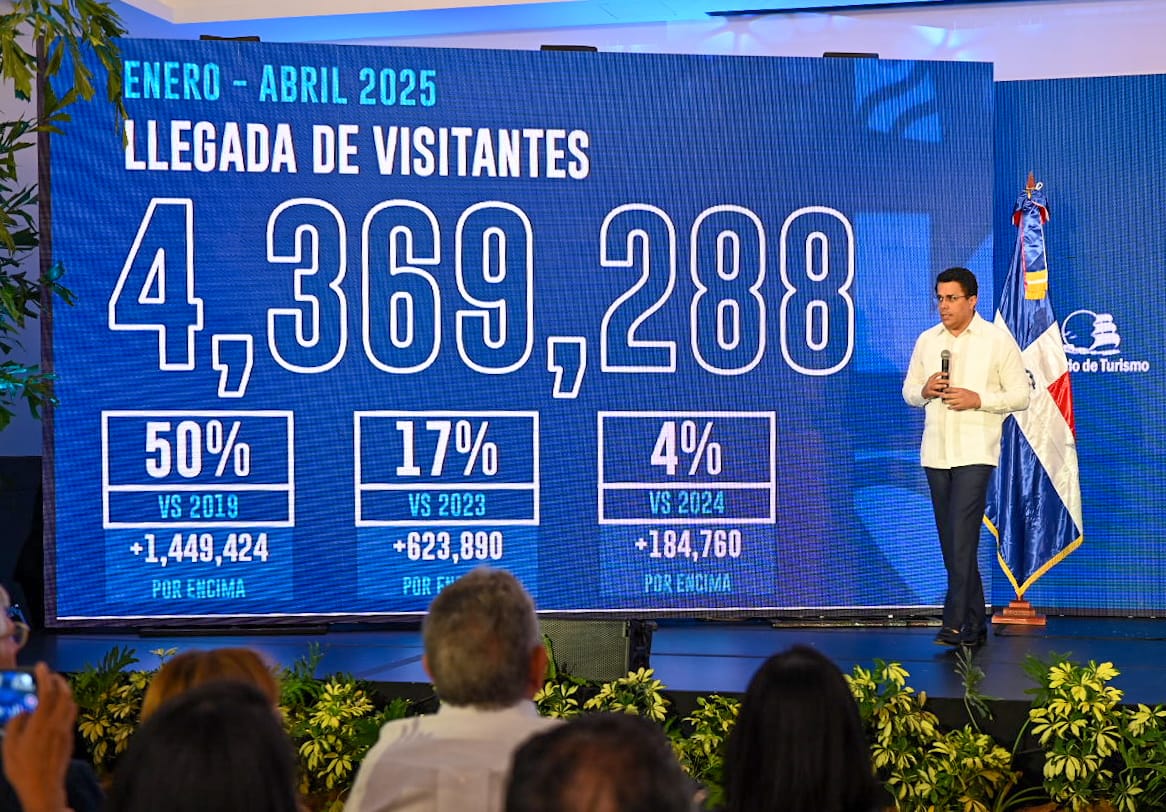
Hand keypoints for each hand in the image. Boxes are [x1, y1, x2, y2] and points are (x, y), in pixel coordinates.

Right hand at [2, 663, 75, 811]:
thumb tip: (23, 711)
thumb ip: (14, 725)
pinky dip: (66, 705)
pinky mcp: (70, 738)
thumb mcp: (8, 748)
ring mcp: (66, 731)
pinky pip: (71, 715)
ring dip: (64, 692)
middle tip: (50, 675)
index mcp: (40, 725)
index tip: (41, 666)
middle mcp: (57, 725)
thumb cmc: (23, 770)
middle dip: (59, 680)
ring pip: (71, 704)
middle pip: (65, 694)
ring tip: (54, 688)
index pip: (47, 694)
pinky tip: (56, 708)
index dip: (45, 677)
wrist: (44, 788)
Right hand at [922, 371, 948, 399]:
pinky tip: (943, 393)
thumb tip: (948, 379)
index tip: (947, 374)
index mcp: (931, 378)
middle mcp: (930, 382)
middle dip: (944, 381)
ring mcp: (930, 387)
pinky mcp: (929, 392)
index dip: (942, 373)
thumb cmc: (931, 387)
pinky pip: (935, 392)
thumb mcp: (933, 381)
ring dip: (941, 386)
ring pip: (936, 386)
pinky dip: (940, 393)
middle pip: (938, 380)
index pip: (936, 374)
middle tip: (949, 382)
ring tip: (946, 386)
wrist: (924, 392)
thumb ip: (939, 380)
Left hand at [940, 386, 980, 410]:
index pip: (950, 389)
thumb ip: (956, 390)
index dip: (945, 390)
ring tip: (945, 401)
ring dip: (946, 402)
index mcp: (960, 390)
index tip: (943, 391)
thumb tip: (948, 390)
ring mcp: (960, 401)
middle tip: (941, 396)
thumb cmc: (970, 394)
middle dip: (943, 396)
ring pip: (949, 401)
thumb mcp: (963, 390)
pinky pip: (953, 407)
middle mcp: (960, 395)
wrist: (977, 399)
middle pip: (948, 395)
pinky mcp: (961, 406)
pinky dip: (950, 407)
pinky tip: (949, 406)